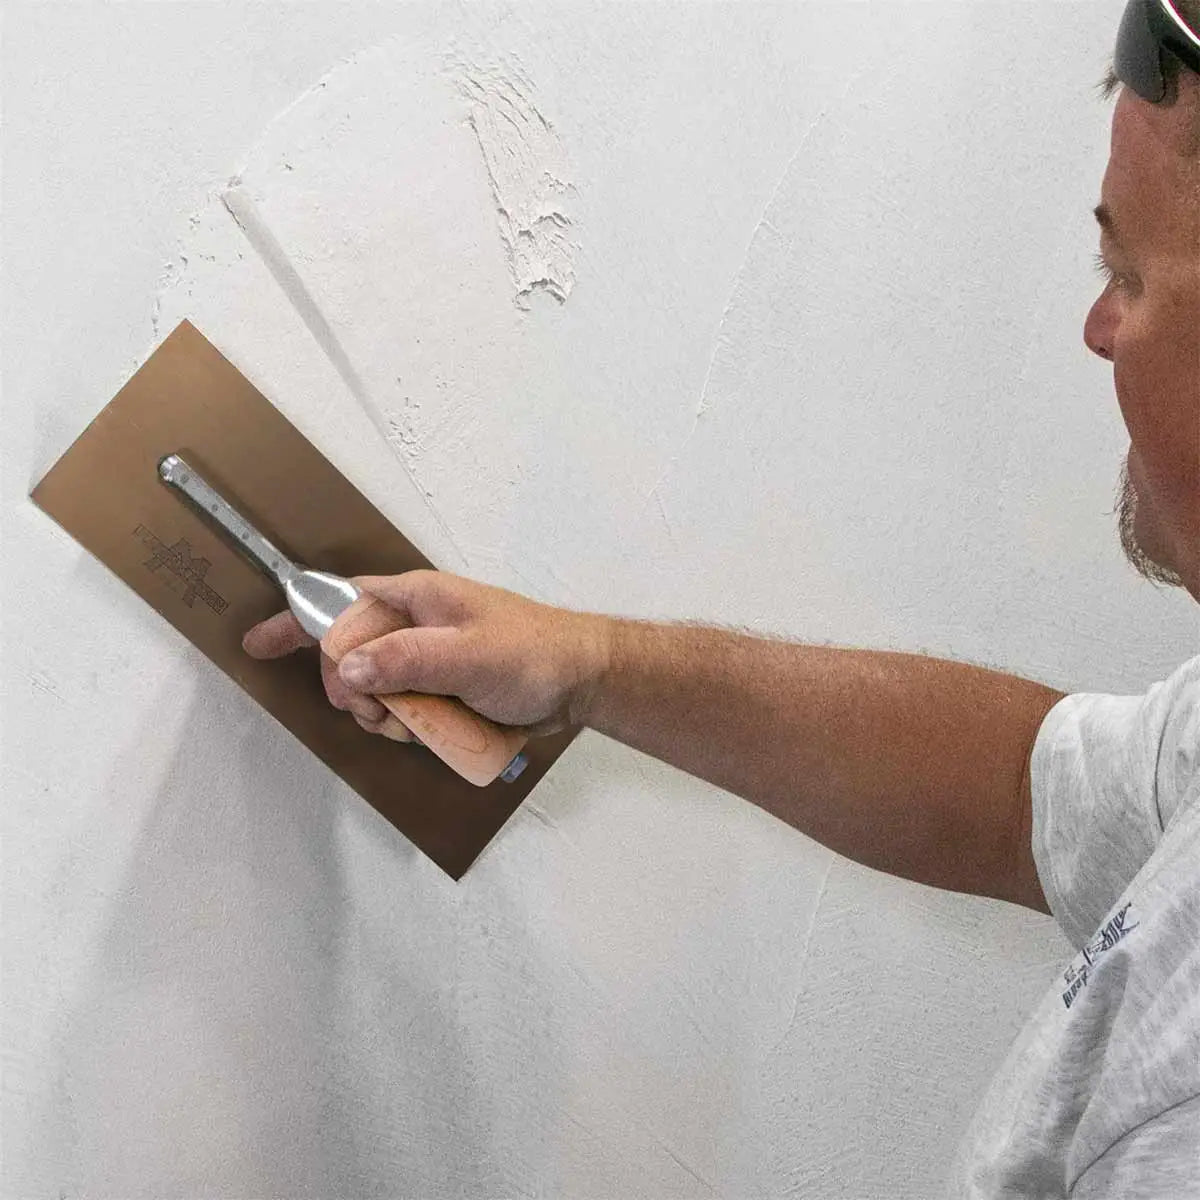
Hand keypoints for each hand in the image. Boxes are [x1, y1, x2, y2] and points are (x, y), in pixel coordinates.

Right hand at [242, 569, 610, 739]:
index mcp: (414, 598)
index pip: (338, 604)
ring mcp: (425, 658)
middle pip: (347, 658)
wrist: (580, 681)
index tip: (257, 645)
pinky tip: (430, 732)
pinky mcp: (439, 687)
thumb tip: (348, 669)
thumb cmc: (533, 653)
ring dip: (384, 715)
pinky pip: (401, 709)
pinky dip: (406, 726)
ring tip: (418, 724)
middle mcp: (413, 624)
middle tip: (382, 713)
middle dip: (354, 691)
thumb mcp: (468, 656)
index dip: (297, 623)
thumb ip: (407, 660)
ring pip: (373, 691)